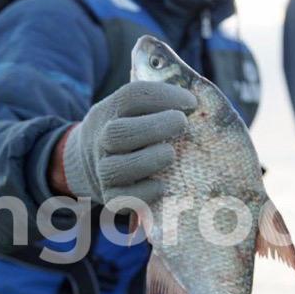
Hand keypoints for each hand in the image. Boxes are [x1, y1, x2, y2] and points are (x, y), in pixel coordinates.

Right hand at [51, 81, 195, 204]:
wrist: (89, 163)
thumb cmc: (129, 131)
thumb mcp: (132, 110)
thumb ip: (160, 104)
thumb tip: (204, 102)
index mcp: (111, 111)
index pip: (132, 97)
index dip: (163, 96)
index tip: (191, 102)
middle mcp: (102, 140)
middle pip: (119, 132)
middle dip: (155, 127)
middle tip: (182, 124)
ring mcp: (103, 170)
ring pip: (117, 168)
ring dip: (149, 160)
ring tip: (171, 154)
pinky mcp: (110, 196)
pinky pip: (123, 197)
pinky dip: (144, 192)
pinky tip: (162, 185)